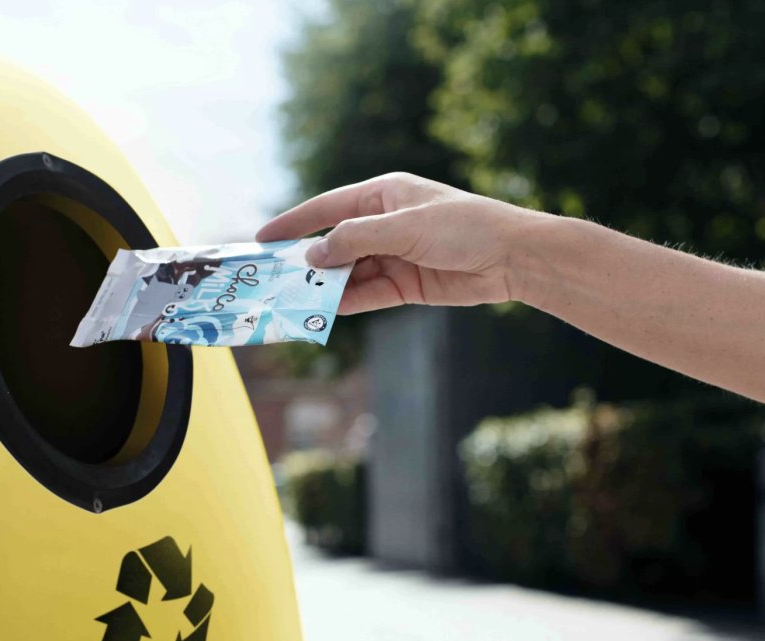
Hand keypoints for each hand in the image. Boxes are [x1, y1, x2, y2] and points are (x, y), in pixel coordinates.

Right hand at [256, 172, 542, 313]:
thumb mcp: (403, 226)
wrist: (512, 257)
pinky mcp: (406, 285)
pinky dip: (348, 301)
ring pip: (349, 272)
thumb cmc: (462, 226)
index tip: (262, 238)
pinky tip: (326, 310)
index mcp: (383, 194)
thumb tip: (313, 256)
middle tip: (273, 279)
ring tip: (294, 300)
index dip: (294, 222)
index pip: (327, 207)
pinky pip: (368, 293)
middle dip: (307, 261)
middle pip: (335, 243)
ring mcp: (394, 256)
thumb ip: (354, 239)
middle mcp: (385, 224)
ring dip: (326, 286)